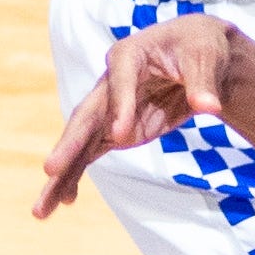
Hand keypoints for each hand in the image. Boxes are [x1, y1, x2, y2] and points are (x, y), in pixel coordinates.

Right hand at [37, 15, 241, 216]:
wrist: (198, 56)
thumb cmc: (198, 47)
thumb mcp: (206, 58)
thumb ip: (203, 83)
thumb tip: (210, 107)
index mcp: (130, 55)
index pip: (120, 79)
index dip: (120, 106)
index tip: (120, 136)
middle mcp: (110, 84)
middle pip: (87, 115)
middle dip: (69, 143)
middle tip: (51, 169)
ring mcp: (110, 110)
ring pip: (81, 141)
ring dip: (63, 172)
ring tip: (44, 207)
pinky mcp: (115, 130)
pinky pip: (91, 153)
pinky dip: (77, 175)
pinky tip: (66, 200)